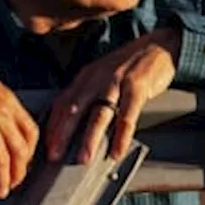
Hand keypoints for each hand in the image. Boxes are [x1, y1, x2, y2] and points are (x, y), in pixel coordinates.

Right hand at [0, 53, 39, 198]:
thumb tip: (1, 123)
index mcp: (8, 101)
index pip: (31, 131)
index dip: (31, 152)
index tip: (24, 163)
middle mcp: (1, 112)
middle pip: (20, 150)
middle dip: (19, 172)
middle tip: (14, 184)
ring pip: (2, 158)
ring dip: (2, 179)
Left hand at [45, 28, 181, 163]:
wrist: (158, 46)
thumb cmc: (129, 65)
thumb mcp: (101, 75)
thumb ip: (88, 95)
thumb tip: (73, 122)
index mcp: (86, 77)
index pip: (62, 102)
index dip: (52, 125)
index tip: (45, 145)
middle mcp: (97, 79)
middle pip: (74, 108)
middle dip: (62, 133)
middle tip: (54, 155)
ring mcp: (117, 83)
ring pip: (99, 113)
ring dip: (89, 138)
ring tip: (83, 158)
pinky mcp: (137, 87)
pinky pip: (128, 115)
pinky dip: (122, 135)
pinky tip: (117, 151)